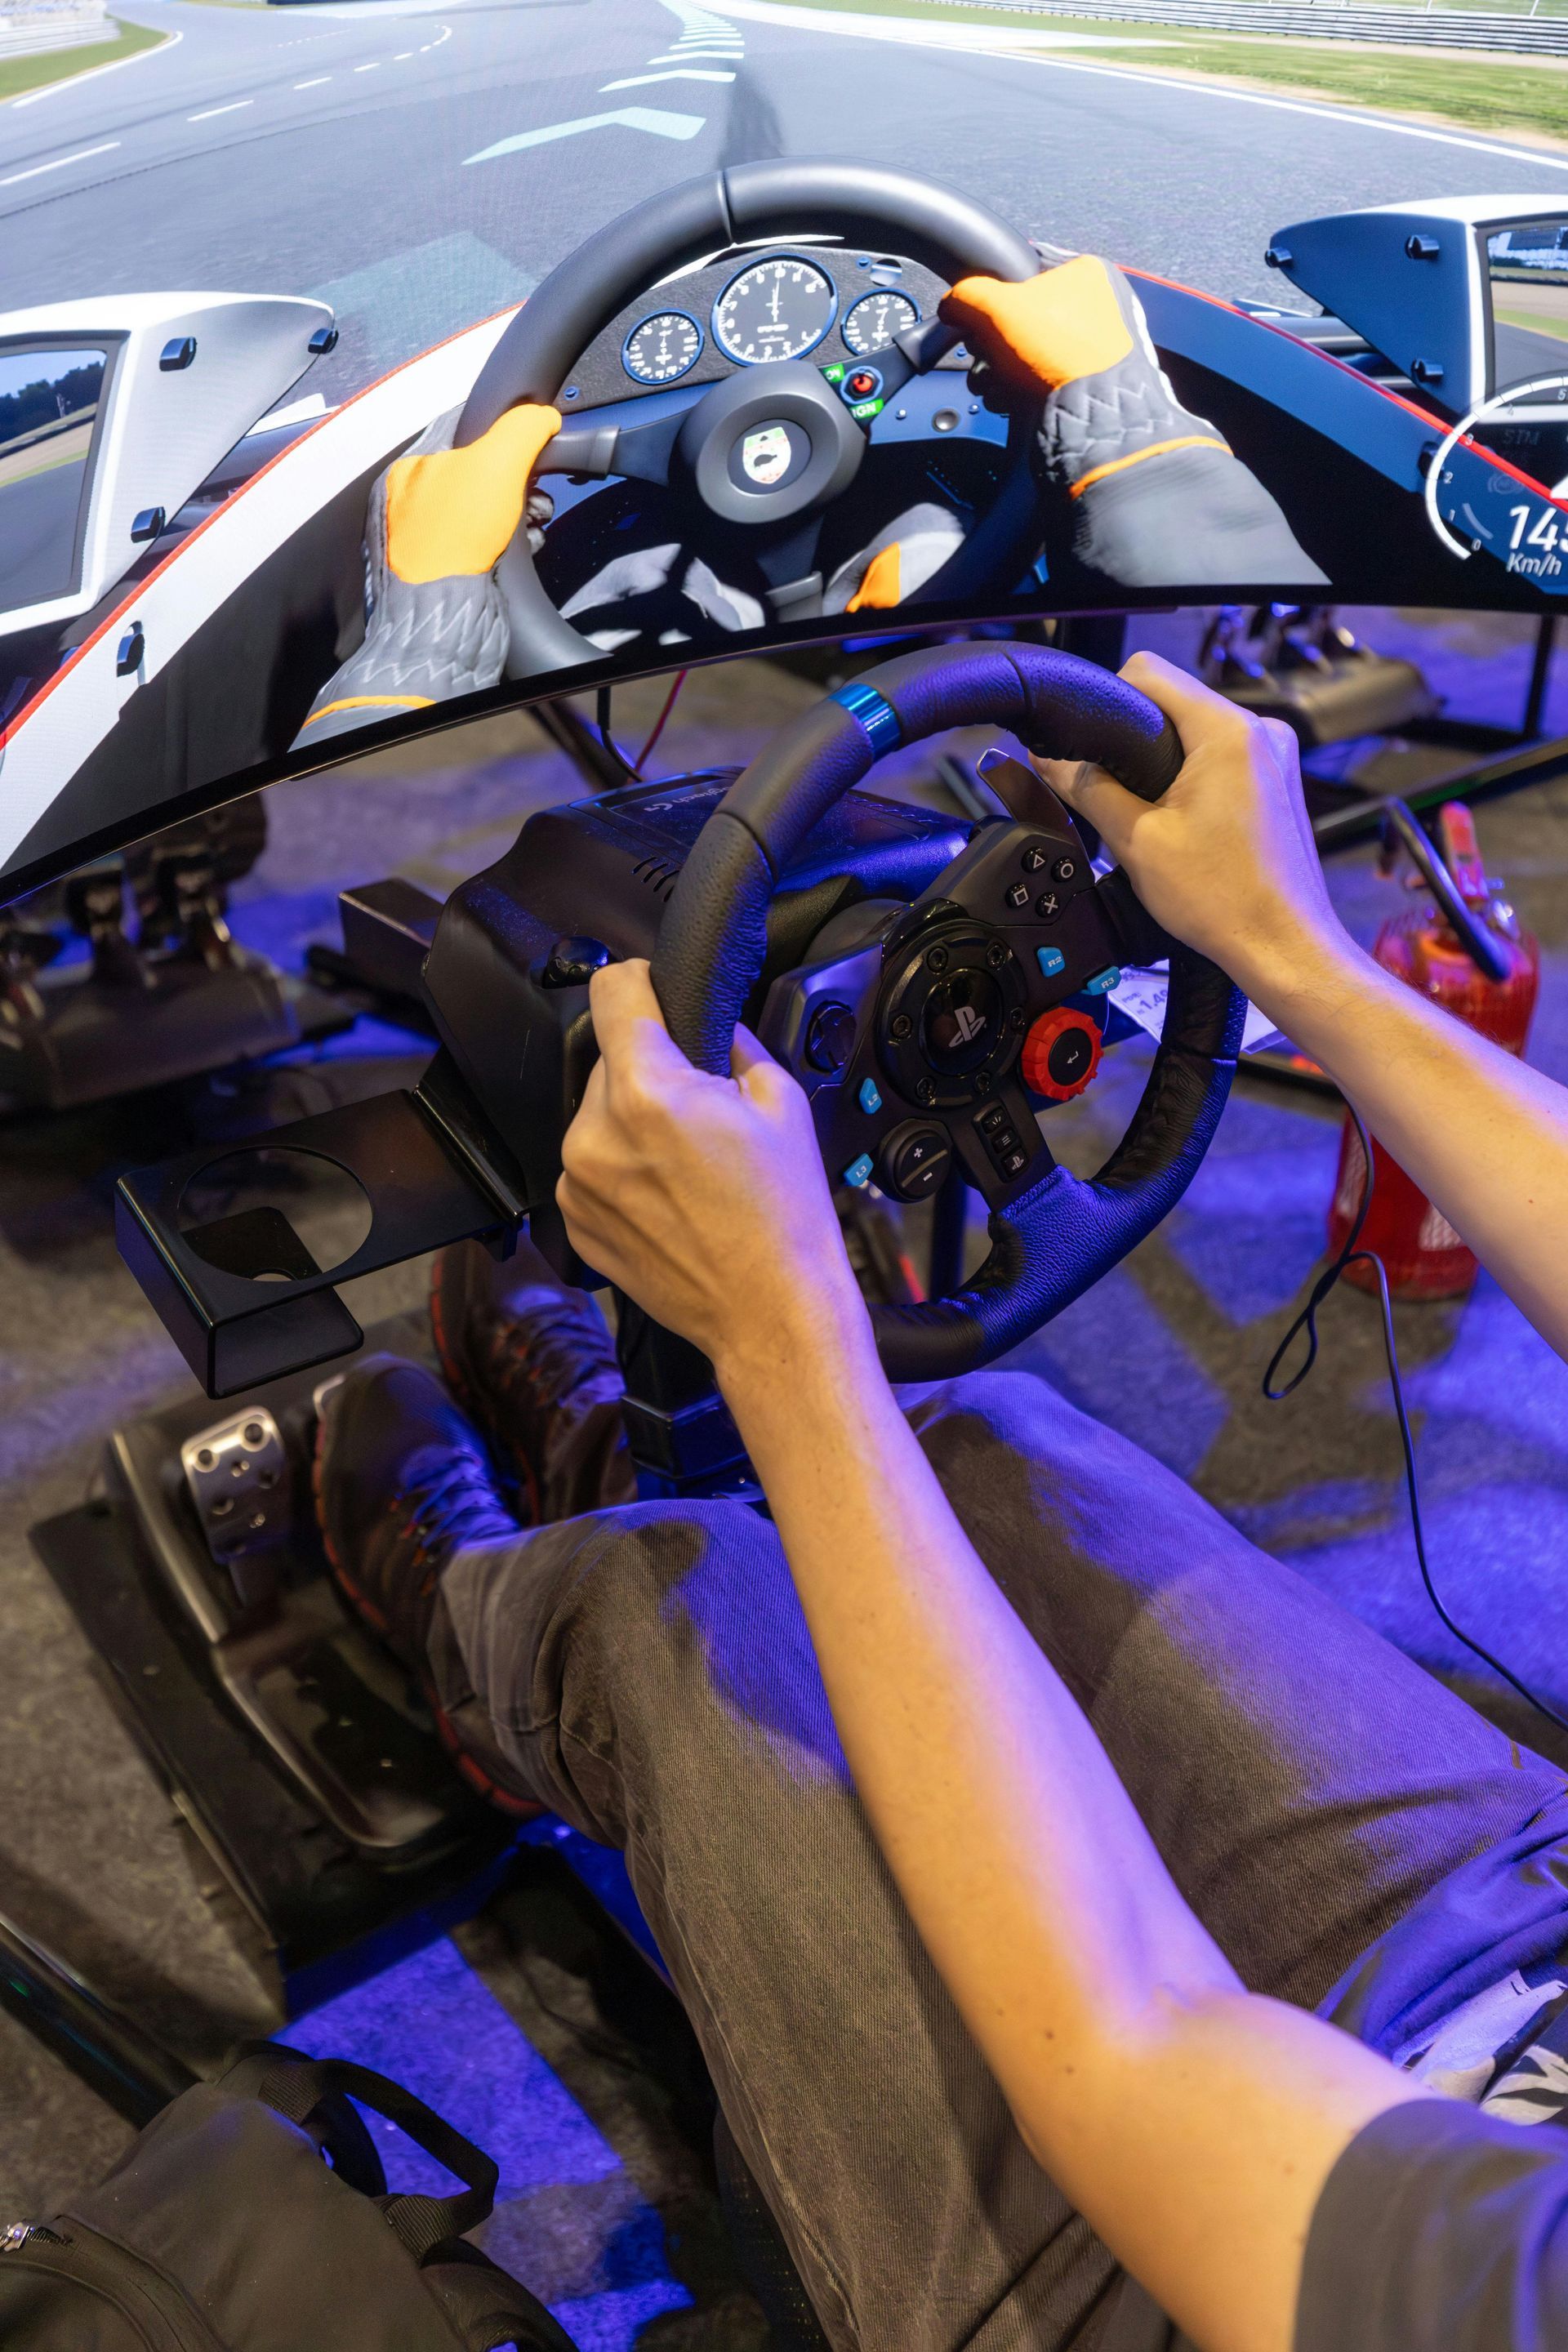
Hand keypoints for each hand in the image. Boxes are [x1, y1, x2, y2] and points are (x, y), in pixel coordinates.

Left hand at [384, 402, 559, 583]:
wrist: (444, 613)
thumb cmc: (455, 536)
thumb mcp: (496, 462)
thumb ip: (522, 428)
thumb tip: (543, 416)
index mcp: (408, 469)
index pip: (459, 429)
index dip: (501, 429)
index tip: (530, 436)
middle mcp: (411, 503)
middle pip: (478, 472)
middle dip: (518, 480)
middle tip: (536, 492)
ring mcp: (427, 541)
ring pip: (485, 510)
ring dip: (520, 513)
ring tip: (535, 521)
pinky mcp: (447, 573)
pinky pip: (486, 544)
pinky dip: (511, 542)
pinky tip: (524, 545)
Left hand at [556, 961, 869, 1389]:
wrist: (770, 1312)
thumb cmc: (782, 1219)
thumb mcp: (781, 1100)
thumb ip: (732, 1044)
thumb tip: (709, 1022)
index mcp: (647, 1093)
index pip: (612, 990)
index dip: (641, 981)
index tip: (655, 993)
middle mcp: (595, 1134)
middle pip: (609, 1058)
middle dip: (652, 1070)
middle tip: (701, 1111)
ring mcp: (578, 1182)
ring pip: (598, 1113)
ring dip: (634, 1121)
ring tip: (688, 1163)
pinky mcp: (576, 1220)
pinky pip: (591, 1165)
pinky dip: (624, 1168)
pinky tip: (670, 1196)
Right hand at [940, 255, 1138, 402]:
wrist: (1088, 418)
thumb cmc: (1056, 351)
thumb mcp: (994, 306)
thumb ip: (965, 296)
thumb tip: (953, 306)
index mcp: (1087, 272)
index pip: (1024, 269)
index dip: (993, 292)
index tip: (978, 312)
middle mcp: (1096, 306)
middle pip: (1020, 316)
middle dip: (991, 341)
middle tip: (984, 351)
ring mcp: (1092, 348)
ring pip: (1024, 351)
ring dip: (997, 370)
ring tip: (994, 381)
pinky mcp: (1083, 385)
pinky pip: (1038, 378)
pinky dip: (1016, 390)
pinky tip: (1009, 397)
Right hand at [1033, 651, 1348, 1005]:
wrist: (1282, 948)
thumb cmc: (1226, 901)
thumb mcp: (1135, 841)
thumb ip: (1087, 789)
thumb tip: (1049, 760)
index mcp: (1228, 732)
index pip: (1150, 671)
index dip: (1107, 698)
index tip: (1089, 738)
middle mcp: (1261, 733)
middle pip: (1175, 703)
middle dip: (1139, 742)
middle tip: (1121, 796)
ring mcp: (1275, 757)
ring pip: (1198, 735)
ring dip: (1167, 766)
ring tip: (1156, 819)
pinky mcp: (1277, 784)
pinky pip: (1222, 761)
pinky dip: (1195, 783)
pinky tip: (1186, 828)